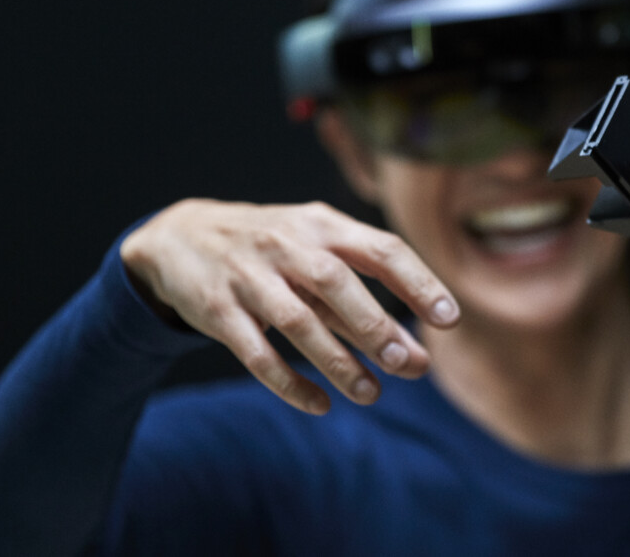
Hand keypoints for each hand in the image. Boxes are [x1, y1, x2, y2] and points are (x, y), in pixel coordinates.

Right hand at [119, 199, 459, 414]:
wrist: (180, 236)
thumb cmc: (272, 251)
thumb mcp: (316, 255)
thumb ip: (364, 302)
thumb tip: (420, 354)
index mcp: (322, 225)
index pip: (380, 248)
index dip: (418, 282)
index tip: (449, 319)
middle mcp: (287, 245)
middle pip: (336, 283)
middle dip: (375, 325)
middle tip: (409, 364)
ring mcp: (249, 276)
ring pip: (296, 322)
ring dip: (337, 361)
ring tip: (372, 395)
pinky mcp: (217, 309)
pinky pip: (255, 352)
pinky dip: (288, 382)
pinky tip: (320, 404)